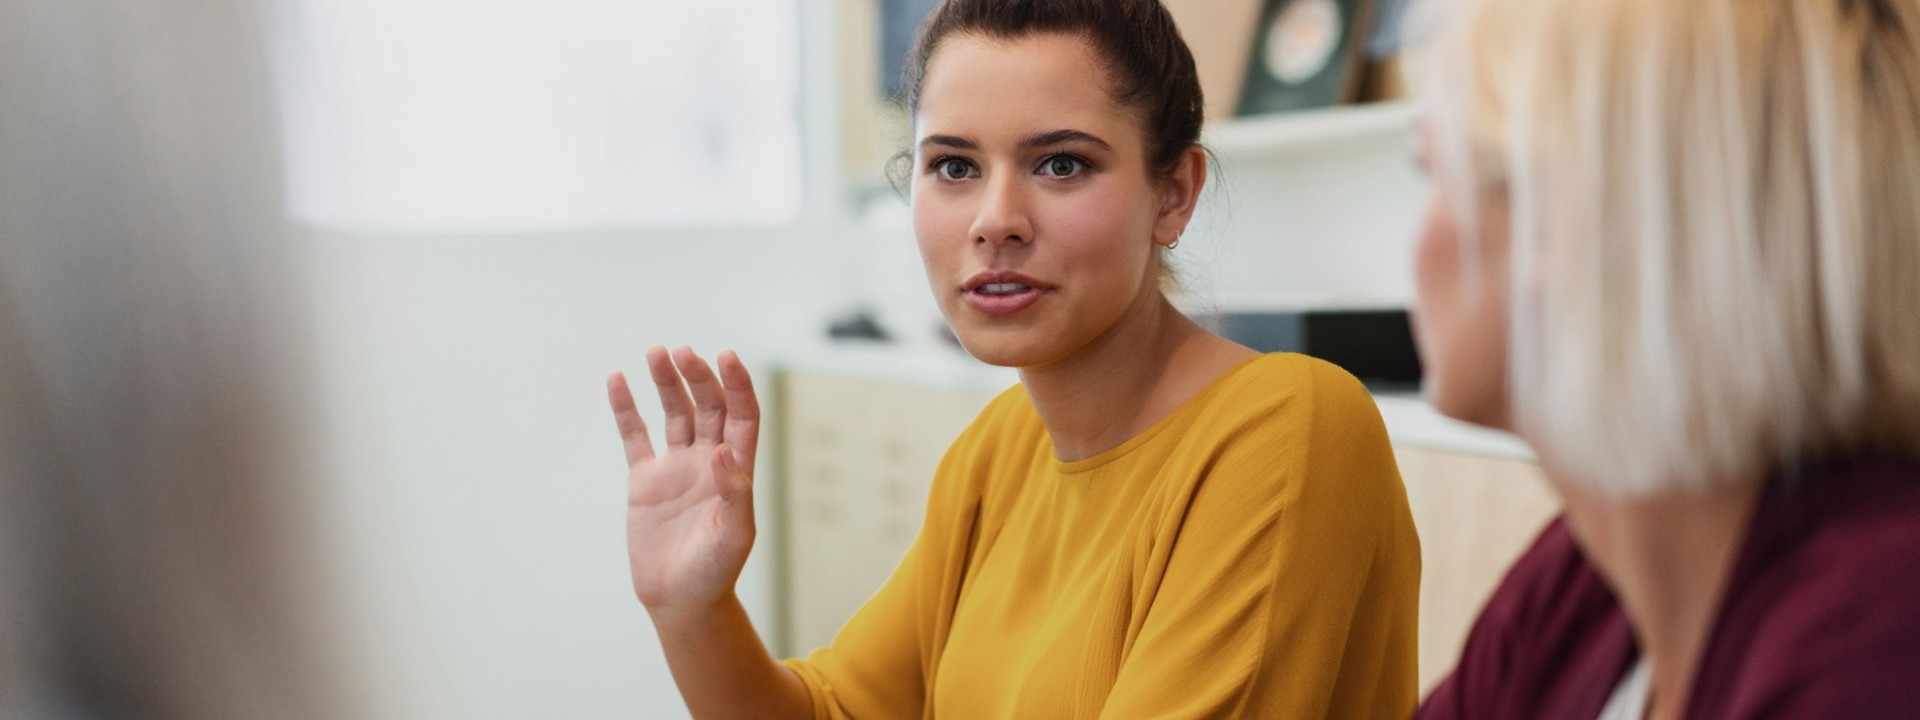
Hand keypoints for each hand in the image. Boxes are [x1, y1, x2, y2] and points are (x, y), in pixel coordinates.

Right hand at [607, 346, 760, 611]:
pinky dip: (627, 408)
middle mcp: (709, 460)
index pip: (742, 415)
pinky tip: (619, 379)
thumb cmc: (715, 571)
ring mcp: (676, 467)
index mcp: (736, 469)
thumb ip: (733, 493)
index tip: (726, 356)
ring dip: (667, 382)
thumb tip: (722, 451)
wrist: (680, 600)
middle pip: (708, 405)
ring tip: (656, 352)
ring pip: (674, 413)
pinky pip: (635, 436)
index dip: (737, 384)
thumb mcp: (734, 536)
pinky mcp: (646, 479)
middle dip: (698, 377)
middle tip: (682, 352)